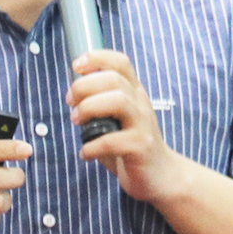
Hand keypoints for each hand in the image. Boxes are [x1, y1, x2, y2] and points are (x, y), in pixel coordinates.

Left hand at [67, 50, 188, 203]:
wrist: (162, 175)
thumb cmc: (132, 145)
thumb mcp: (119, 118)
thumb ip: (101, 104)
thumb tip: (72, 96)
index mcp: (134, 92)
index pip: (120, 62)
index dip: (96, 58)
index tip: (76, 67)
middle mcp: (141, 103)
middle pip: (114, 79)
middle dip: (84, 86)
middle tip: (71, 103)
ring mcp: (143, 124)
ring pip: (118, 101)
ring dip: (90, 108)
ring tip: (77, 122)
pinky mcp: (142, 147)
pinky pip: (114, 141)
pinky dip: (92, 146)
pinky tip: (85, 153)